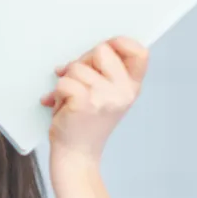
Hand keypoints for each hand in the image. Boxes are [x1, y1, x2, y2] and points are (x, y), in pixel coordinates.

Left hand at [41, 37, 148, 163]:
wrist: (76, 155)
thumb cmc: (85, 123)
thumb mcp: (105, 95)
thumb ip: (103, 72)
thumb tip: (87, 52)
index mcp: (131, 87)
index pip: (139, 51)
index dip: (119, 43)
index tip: (101, 54)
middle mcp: (123, 91)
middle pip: (101, 49)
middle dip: (83, 62)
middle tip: (79, 83)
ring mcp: (105, 97)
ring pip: (76, 67)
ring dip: (67, 82)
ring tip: (71, 101)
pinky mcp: (85, 102)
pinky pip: (63, 81)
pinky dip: (57, 94)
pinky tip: (62, 107)